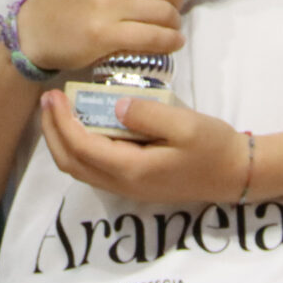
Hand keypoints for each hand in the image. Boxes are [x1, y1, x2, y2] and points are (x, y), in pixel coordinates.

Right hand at [15, 0, 192, 73]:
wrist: (36, 31)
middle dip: (179, 0)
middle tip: (172, 9)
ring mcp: (107, 5)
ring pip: (166, 12)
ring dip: (175, 23)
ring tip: (168, 27)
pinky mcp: (105, 34)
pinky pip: (154, 36)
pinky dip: (170, 41)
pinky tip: (171, 42)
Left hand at [39, 91, 251, 204]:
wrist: (234, 173)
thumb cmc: (212, 146)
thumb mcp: (184, 124)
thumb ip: (147, 115)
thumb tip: (115, 106)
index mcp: (131, 169)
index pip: (81, 147)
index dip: (61, 122)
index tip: (54, 95)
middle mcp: (122, 184)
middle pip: (71, 163)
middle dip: (52, 132)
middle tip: (48, 100)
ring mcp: (127, 187)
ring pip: (79, 169)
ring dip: (62, 141)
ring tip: (58, 110)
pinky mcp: (133, 183)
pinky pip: (94, 168)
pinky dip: (79, 147)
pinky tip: (84, 124)